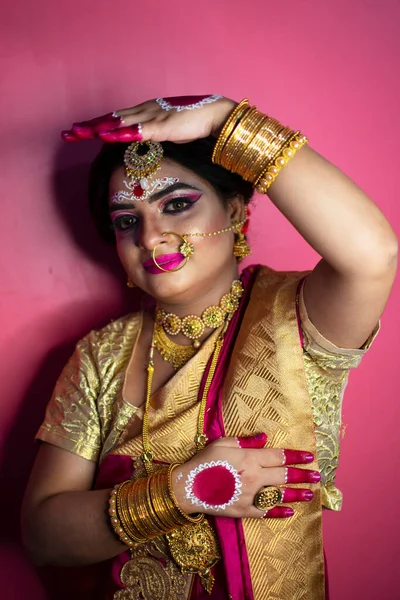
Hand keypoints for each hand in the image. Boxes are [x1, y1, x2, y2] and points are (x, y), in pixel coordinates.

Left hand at [62, 95, 235, 143]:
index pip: (115, 118)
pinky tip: (107, 136)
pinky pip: (137, 130)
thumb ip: (151, 137)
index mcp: (144, 113)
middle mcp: (144, 111)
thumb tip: (140, 147)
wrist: (214, 116)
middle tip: (68, 133)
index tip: (78, 132)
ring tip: (79, 133)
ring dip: (99, 127)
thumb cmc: (193, 124)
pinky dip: (121, 132)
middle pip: (111, 118)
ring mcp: (152, 116)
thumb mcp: (166, 132)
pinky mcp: (162, 125)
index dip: (96, 125)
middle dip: (89, 126)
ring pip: (119, 122)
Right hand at [172, 433, 319, 519]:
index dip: (295, 456)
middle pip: (284, 475)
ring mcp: (251, 495)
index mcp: (249, 457)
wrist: (188, 486)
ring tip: (310, 493)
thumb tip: (264, 437)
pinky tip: (290, 512)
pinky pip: (265, 512)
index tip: (309, 457)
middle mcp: (254, 476)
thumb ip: (245, 440)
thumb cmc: (204, 460)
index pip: (279, 456)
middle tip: (317, 475)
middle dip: (302, 475)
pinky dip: (278, 512)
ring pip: (279, 494)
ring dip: (297, 494)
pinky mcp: (244, 510)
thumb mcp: (223, 443)